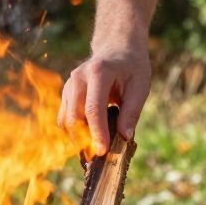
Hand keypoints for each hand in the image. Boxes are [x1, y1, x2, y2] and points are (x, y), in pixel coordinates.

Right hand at [58, 38, 150, 153]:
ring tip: (95, 150)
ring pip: (66, 119)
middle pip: (74, 117)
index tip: (103, 151)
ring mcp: (69, 85)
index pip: (93, 108)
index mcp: (98, 73)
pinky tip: (89, 139)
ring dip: (78, 138)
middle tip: (99, 157)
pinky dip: (75, 131)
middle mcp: (78, 78)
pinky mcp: (67, 93)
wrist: (117, 47)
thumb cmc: (131, 67)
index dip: (97, 133)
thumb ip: (131, 111)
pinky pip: (65, 117)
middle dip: (84, 140)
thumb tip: (124, 137)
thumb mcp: (140, 86)